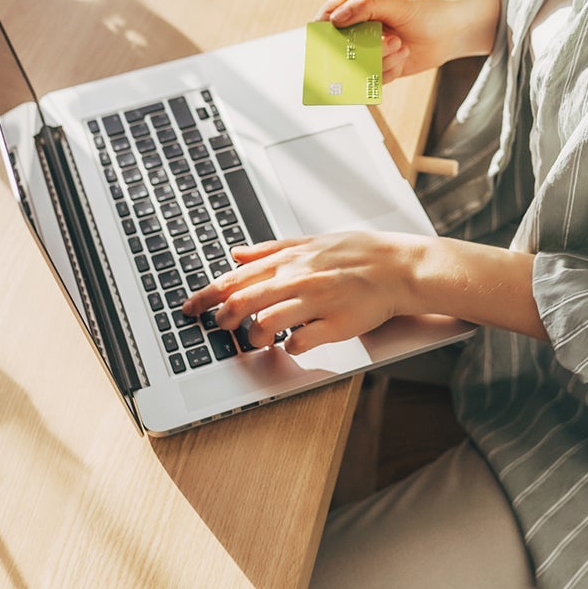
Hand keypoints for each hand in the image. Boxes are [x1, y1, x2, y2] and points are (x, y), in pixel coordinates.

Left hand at [181, 232, 433, 353]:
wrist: (398, 267)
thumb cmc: (357, 254)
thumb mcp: (311, 241)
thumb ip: (270, 249)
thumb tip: (236, 252)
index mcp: (290, 259)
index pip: (237, 277)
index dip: (208, 295)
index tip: (189, 308)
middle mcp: (299, 278)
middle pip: (246, 300)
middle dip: (225, 317)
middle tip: (219, 327)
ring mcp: (317, 302)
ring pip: (269, 322)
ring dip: (256, 335)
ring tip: (259, 339)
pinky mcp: (336, 324)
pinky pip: (302, 341)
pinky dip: (290, 347)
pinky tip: (292, 345)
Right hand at [314, 0, 499, 81]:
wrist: (454, 30)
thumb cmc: (430, 9)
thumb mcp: (398, 2)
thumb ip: (365, 6)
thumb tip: (335, 18)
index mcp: (356, 0)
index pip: (327, 16)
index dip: (327, 30)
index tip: (335, 41)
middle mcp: (358, 24)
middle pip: (338, 46)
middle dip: (363, 49)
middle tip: (389, 41)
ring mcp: (368, 46)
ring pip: (356, 64)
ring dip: (381, 59)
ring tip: (401, 46)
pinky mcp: (378, 64)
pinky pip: (371, 77)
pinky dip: (389, 70)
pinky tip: (403, 56)